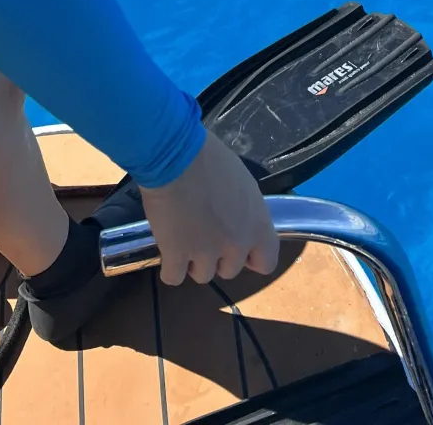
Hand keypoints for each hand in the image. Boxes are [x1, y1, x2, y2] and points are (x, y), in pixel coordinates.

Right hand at [139, 131, 278, 285]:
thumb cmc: (210, 159)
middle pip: (230, 270)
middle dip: (218, 256)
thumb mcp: (242, 183)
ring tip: (183, 234)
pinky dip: (169, 266)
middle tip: (204, 232)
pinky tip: (166, 247)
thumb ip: (245, 211)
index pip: (266, 262)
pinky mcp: (176, 256)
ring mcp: (206, 253)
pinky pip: (173, 277)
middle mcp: (236, 244)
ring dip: (193, 260)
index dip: (251, 257)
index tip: (238, 246)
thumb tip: (237, 221)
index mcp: (257, 224)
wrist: (176, 156)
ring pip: (202, 275)